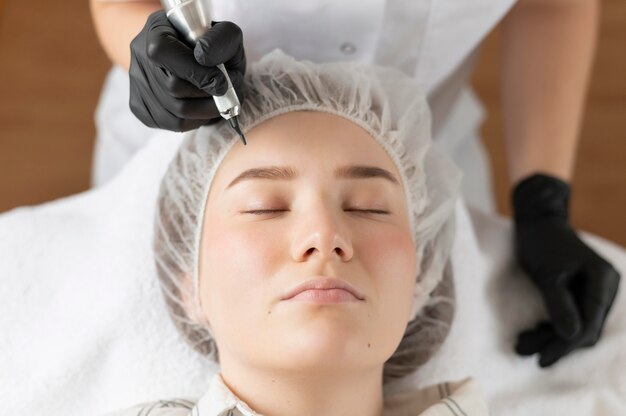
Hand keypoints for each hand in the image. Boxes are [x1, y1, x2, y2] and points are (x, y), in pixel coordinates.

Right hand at [129, 10, 245, 130]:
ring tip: (217, 101)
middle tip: (224, 92)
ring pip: (174, 113)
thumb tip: (205, 60)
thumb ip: (220, 40)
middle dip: (206, 94)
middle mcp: (139, 56)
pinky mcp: (141, 108)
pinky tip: (202, 106)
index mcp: (156, 30)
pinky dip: (196, 120)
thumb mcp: (224, 32)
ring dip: (205, 111)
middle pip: (172, 88)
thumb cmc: (211, 43)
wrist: (191, 53)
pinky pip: (172, 123)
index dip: (196, 72)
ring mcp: (137, 84)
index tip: (221, 82)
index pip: (163, 52)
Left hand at [512, 174, 619, 366]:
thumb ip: (559, 304)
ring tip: (522, 343)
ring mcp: (597, 291)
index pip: (588, 325)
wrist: (538, 222)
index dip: (565, 346)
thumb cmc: (540, 243)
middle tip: (523, 349)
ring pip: (577, 325)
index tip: (542, 360)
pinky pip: (573, 317)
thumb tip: (572, 337)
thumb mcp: (547, 275)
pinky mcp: (583, 293)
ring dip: (550, 337)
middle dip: (554, 342)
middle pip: (584, 328)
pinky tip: (532, 332)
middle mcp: (606, 287)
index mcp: (603, 280)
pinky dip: (552, 326)